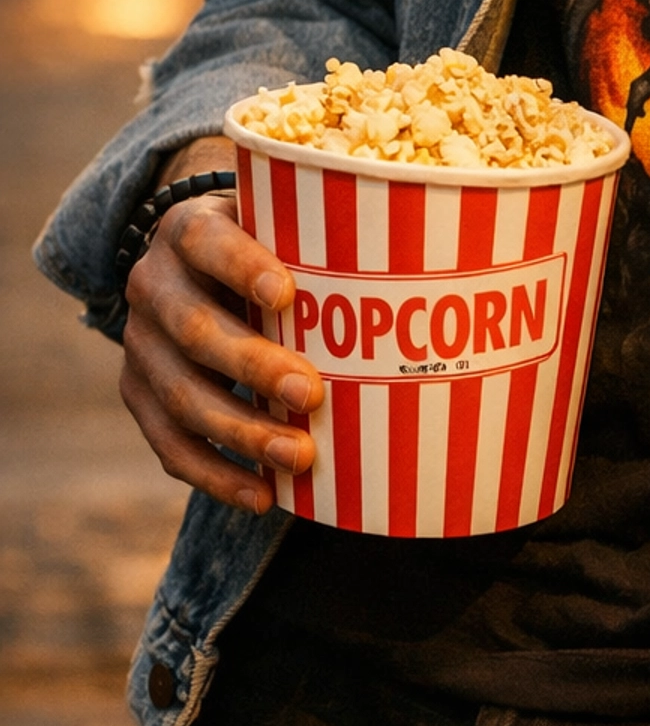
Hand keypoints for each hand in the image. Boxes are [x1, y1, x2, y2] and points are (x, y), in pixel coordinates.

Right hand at [119, 137, 323, 513]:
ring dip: (240, 432)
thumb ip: (327, 244)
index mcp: (189, 230)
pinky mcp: (138, 395)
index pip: (206, 241)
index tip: (286, 294)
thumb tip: (435, 269)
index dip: (239, 266)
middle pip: (193, 329)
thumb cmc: (266, 250)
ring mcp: (140, 345)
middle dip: (252, 365)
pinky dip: (214, 475)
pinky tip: (261, 495)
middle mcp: (153, 285)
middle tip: (311, 394)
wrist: (192, 269)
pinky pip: (169, 444)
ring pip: (180, 395)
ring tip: (298, 458)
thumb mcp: (284, 230)